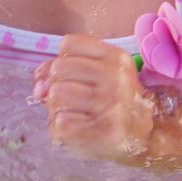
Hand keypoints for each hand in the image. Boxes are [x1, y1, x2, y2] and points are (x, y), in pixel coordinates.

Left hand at [33, 33, 155, 160]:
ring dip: (55, 107)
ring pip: (56, 94)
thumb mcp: (98, 74)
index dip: (62, 58)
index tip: (72, 74)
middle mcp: (116, 78)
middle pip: (59, 68)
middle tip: (70, 98)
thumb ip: (64, 68)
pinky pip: (60, 122)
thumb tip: (39, 86)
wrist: (142, 137)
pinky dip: (60, 127)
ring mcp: (111, 106)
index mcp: (116, 57)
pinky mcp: (103, 132)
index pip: (69, 43)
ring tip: (72, 113)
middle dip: (56, 84)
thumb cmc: (113, 101)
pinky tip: (76, 129)